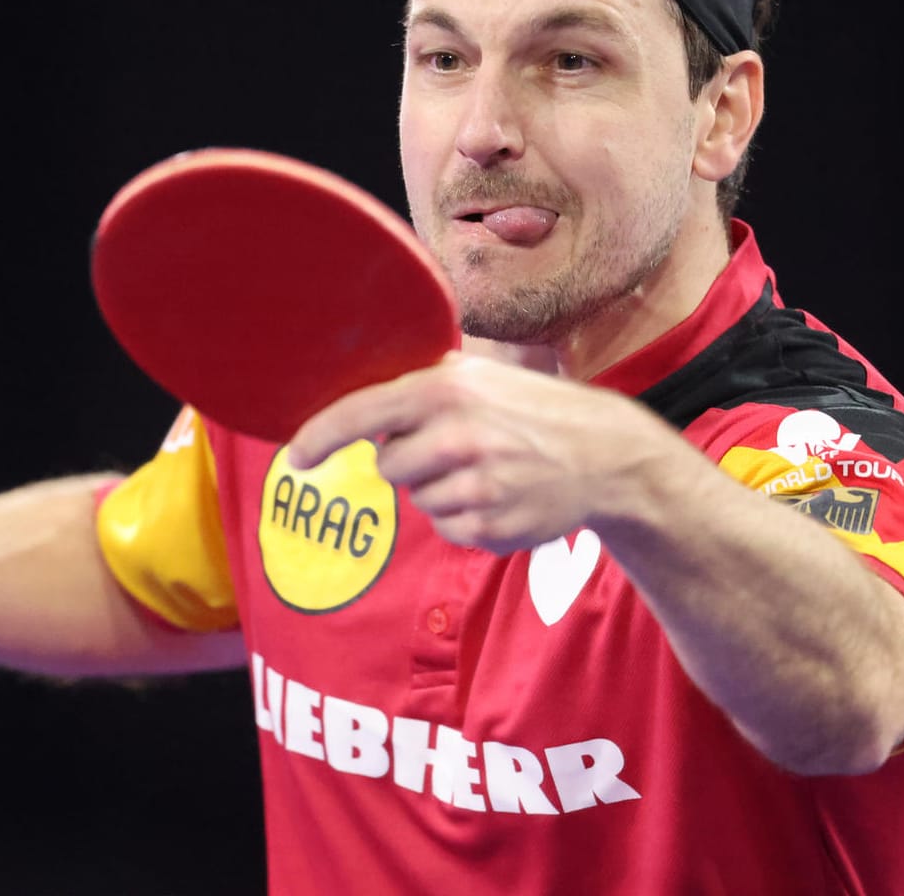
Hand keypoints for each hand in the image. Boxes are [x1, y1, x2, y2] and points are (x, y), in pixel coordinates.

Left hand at [288, 353, 673, 553]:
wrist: (606, 456)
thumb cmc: (532, 409)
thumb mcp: (480, 375)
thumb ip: (420, 384)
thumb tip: (353, 399)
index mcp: (446, 388)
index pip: (359, 414)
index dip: (318, 437)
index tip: (297, 457)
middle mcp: (456, 436)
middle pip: (388, 467)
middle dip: (411, 462)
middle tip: (457, 447)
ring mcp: (475, 486)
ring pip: (418, 500)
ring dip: (441, 490)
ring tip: (490, 470)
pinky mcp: (489, 528)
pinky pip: (447, 528)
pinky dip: (466, 518)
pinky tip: (502, 496)